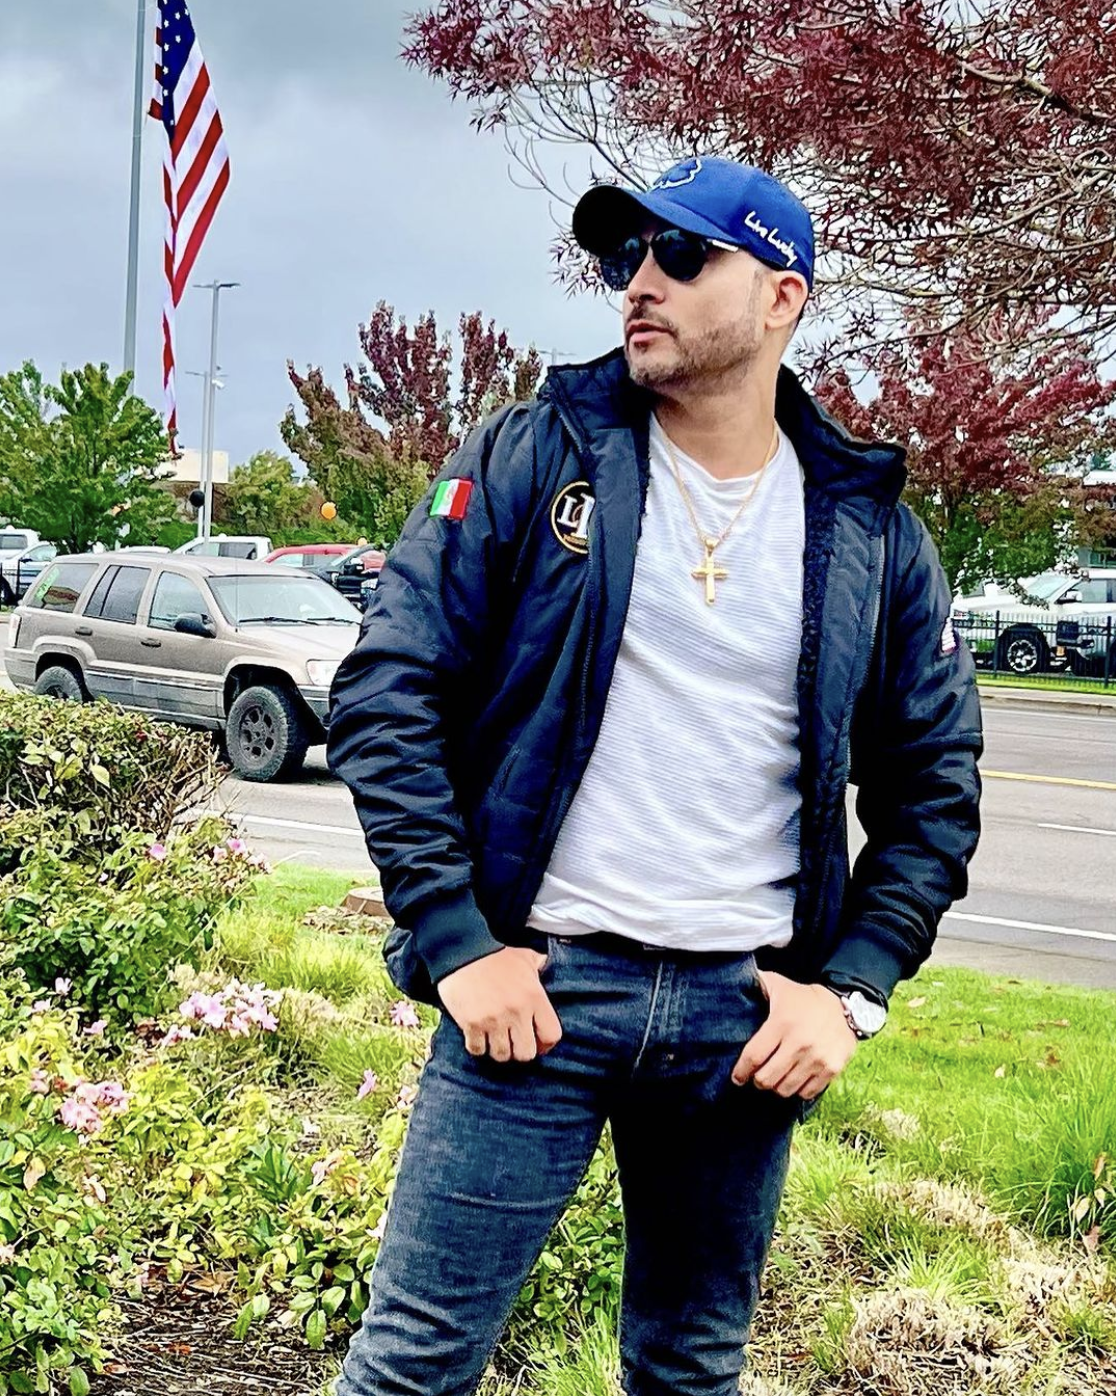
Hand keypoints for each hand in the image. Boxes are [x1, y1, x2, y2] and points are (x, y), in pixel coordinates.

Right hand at [437, 946, 561, 1062]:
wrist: (462, 949)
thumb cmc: (495, 953)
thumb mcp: (524, 955)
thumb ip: (538, 963)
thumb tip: (544, 962)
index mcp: (535, 997)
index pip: (551, 1035)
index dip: (545, 1044)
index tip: (536, 1041)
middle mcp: (517, 1012)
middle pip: (526, 1053)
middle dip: (519, 1050)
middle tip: (512, 1042)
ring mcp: (493, 1020)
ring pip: (501, 1055)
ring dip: (497, 1049)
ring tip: (494, 1038)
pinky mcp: (471, 1024)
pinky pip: (477, 1049)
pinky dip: (477, 1046)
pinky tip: (476, 1034)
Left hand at [731, 971, 856, 1100]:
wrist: (844, 1007)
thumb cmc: (802, 998)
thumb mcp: (777, 985)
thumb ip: (754, 984)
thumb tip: (728, 981)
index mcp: (782, 1023)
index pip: (754, 1057)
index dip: (741, 1071)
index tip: (737, 1077)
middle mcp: (800, 1043)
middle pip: (767, 1078)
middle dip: (757, 1080)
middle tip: (757, 1075)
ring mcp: (818, 1058)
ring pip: (785, 1089)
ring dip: (776, 1086)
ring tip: (774, 1077)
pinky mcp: (832, 1069)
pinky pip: (807, 1092)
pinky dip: (797, 1089)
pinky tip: (793, 1078)